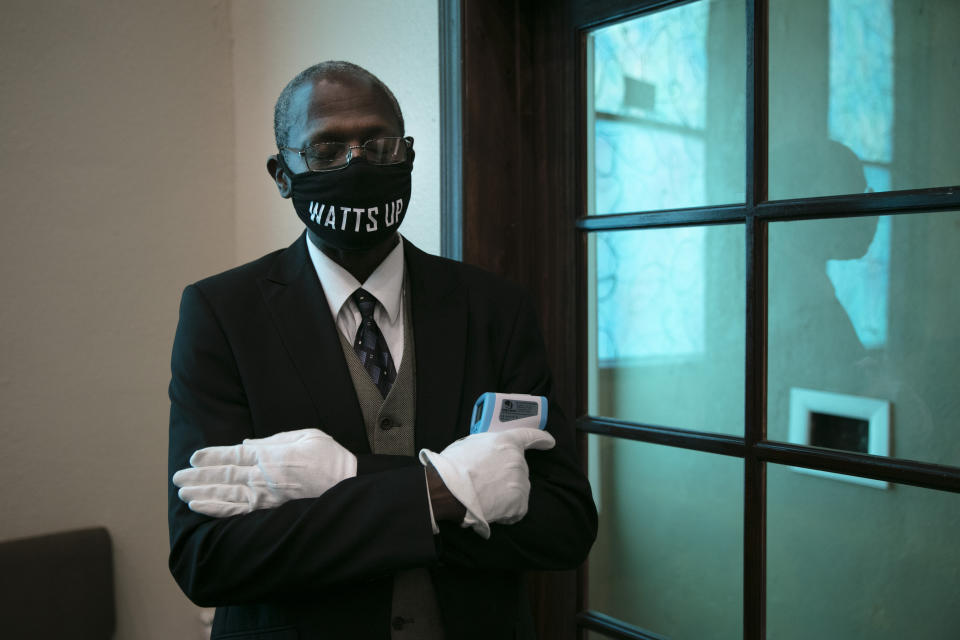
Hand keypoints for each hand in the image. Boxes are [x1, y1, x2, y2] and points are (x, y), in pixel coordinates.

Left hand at [172, 428, 356, 517]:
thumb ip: (274, 440)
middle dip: (198, 476)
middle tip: (177, 478)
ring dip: (201, 492)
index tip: (194, 457)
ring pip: (225, 493)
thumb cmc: (330, 457)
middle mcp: (263, 474)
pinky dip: (216, 509)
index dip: (212, 455)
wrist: (348, 484)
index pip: (234, 454)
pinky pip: (238, 511)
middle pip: (224, 475)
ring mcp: (265, 494)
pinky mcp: (270, 509)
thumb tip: (246, 444)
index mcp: (271, 453)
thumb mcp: (305, 436)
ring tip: (182, 493)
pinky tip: (201, 508)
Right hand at [419, 428, 554, 538]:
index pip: (530, 436)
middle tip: (485, 481)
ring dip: (505, 493)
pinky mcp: (520, 503)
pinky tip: (492, 508)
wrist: (450, 490)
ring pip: (517, 489)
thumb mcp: (470, 443)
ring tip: (484, 496)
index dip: (541, 438)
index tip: (549, 441)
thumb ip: (487, 446)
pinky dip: (507, 511)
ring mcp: (521, 483)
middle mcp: (518, 461)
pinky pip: (517, 509)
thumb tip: (489, 455)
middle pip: (518, 469)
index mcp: (507, 442)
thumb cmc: (454, 466)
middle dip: (505, 475)